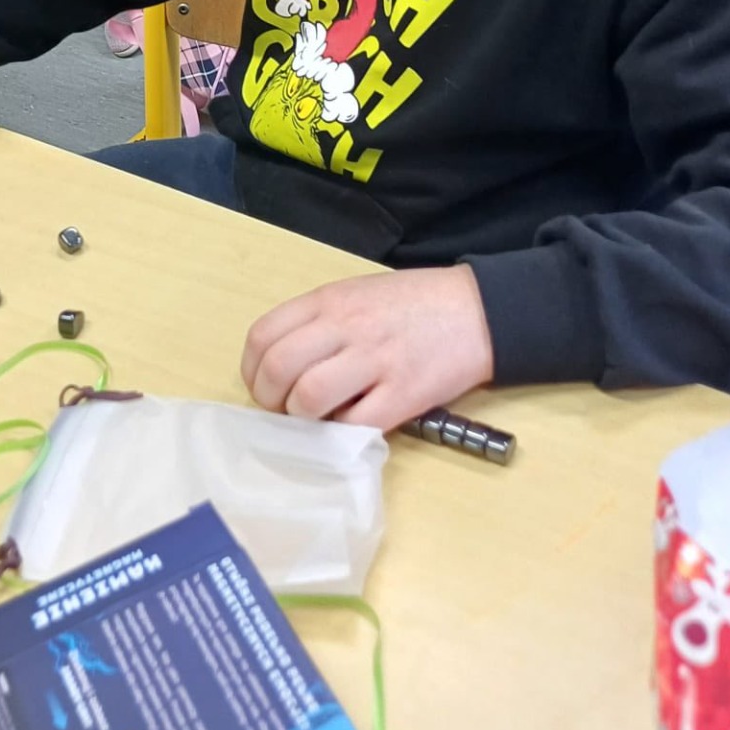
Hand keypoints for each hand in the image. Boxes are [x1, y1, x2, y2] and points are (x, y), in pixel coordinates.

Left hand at [240, 265, 494, 431]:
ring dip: (301, 419)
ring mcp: (374, 361)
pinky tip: (349, 427)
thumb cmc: (412, 304)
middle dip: (270, 400)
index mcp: (329, 301)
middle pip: (277, 369)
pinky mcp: (402, 394)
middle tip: (285, 410)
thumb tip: (282, 368)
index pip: (263, 336)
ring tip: (316, 421)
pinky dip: (341, 435)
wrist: (477, 311)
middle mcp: (345, 327)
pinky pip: (354, 425)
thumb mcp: (356, 294)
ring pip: (308, 397)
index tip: (264, 387)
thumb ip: (318, 323)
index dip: (252, 371)